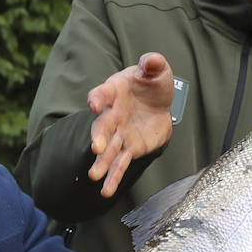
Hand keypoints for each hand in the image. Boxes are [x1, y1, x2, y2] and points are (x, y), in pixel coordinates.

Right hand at [86, 52, 174, 197]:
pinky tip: (106, 191)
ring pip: (108, 149)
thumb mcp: (156, 70)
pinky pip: (120, 164)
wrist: (157, 103)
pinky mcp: (130, 148)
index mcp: (114, 92)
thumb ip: (152, 64)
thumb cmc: (151, 84)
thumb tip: (152, 61)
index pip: (102, 94)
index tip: (94, 104)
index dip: (97, 99)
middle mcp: (112, 114)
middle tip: (96, 147)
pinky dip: (113, 177)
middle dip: (99, 136)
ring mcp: (119, 133)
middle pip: (102, 127)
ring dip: (101, 162)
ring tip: (94, 176)